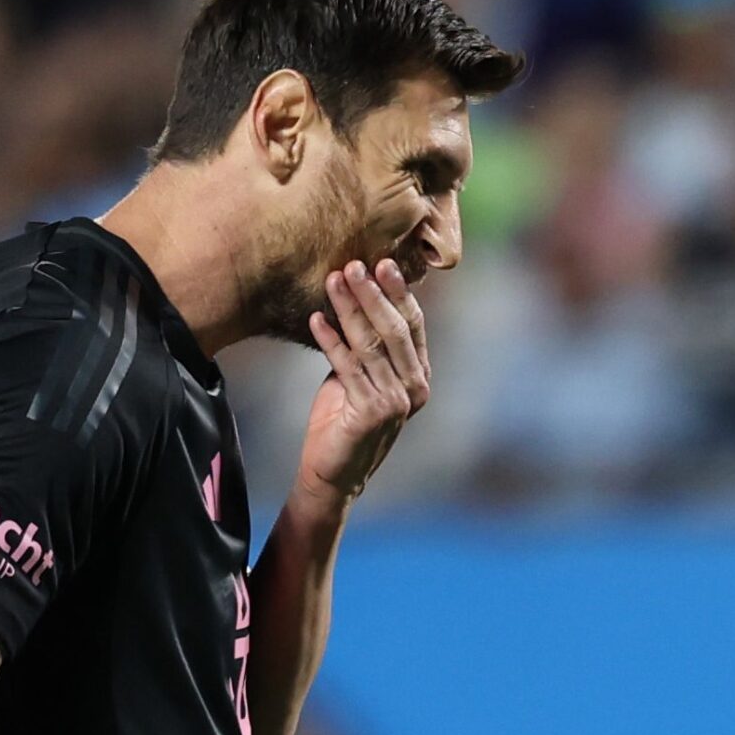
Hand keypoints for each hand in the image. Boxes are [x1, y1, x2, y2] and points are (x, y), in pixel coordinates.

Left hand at [301, 260, 430, 505]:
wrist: (332, 472)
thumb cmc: (343, 419)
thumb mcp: (360, 376)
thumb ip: (366, 345)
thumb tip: (354, 296)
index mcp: (418, 375)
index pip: (412, 325)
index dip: (398, 292)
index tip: (382, 263)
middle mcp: (415, 388)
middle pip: (394, 329)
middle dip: (374, 294)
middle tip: (355, 265)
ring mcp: (396, 401)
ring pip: (372, 344)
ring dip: (350, 309)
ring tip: (331, 282)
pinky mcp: (371, 412)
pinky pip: (348, 366)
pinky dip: (330, 340)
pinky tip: (315, 319)